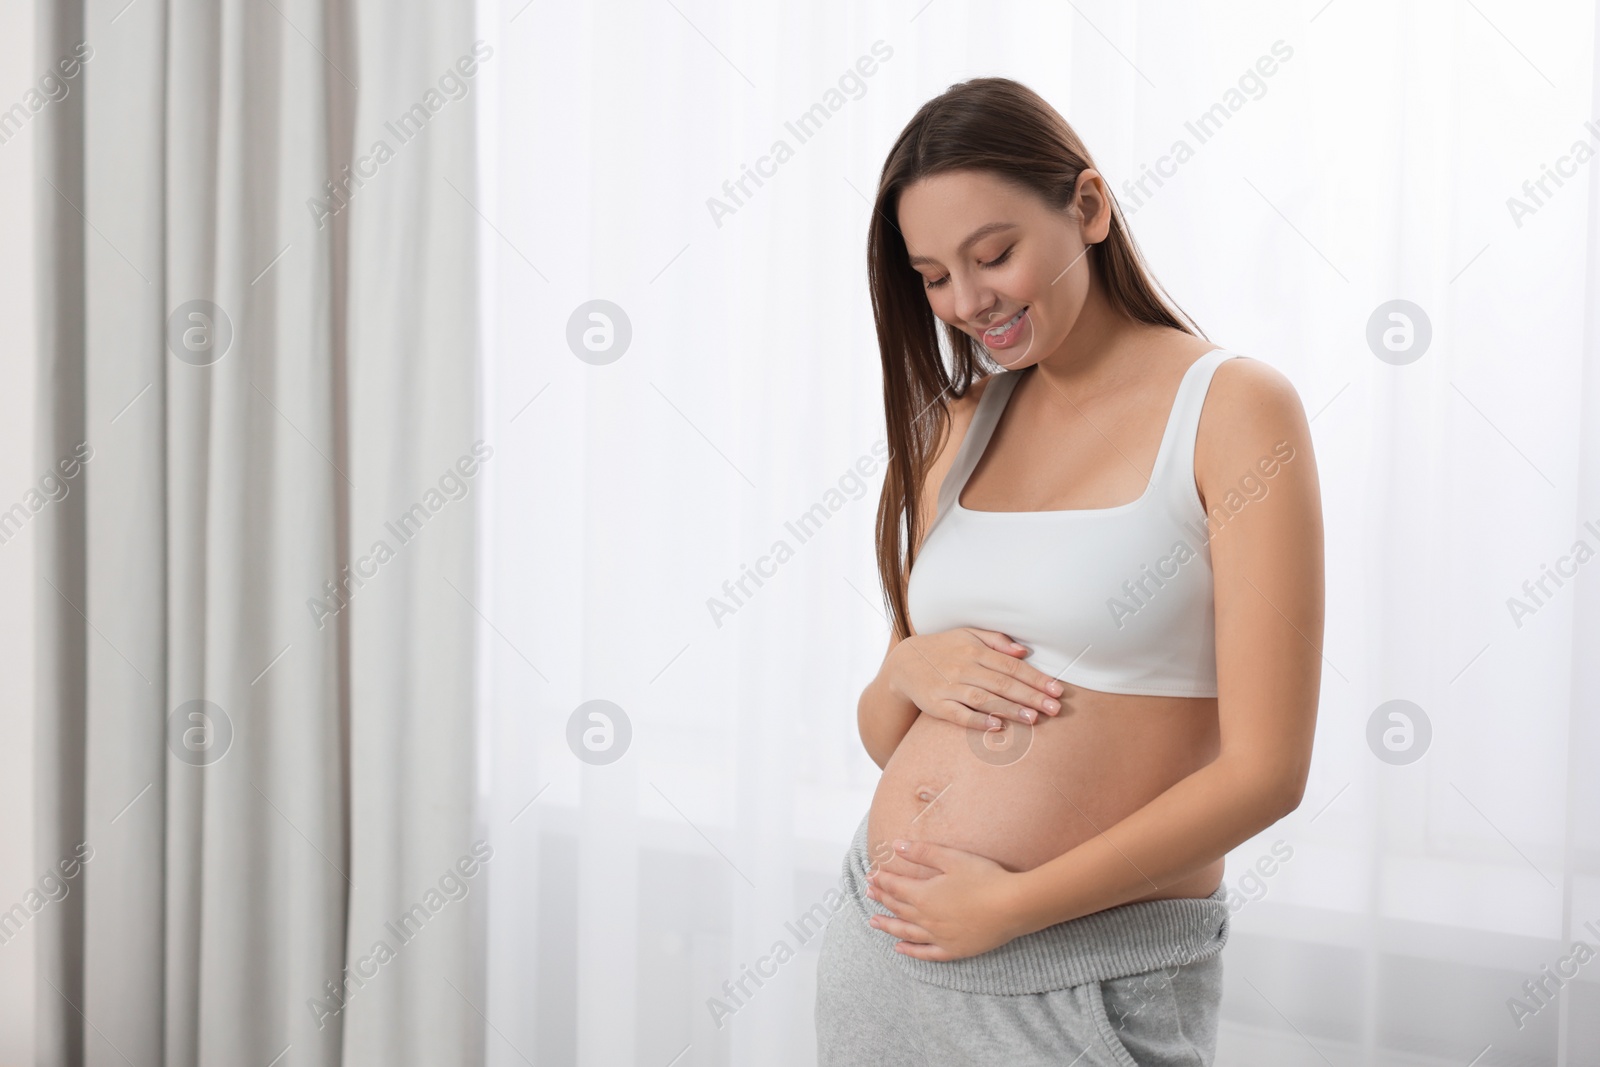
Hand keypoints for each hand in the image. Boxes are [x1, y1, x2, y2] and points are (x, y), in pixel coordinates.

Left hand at [863, 839, 1032, 960]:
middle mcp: (927, 919)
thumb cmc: (985, 878)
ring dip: (888, 926)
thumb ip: (922, 852)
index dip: (882, 881)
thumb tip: (896, 845)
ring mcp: (939, 937)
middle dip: (882, 899)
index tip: (871, 875)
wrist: (1013, 906)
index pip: (896, 887)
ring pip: (906, 932)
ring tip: (873, 922)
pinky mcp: (954, 950)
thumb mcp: (952, 858)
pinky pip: (926, 954)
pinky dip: (910, 952)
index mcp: (924, 895)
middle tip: (869, 892)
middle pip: (898, 908)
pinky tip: (900, 949)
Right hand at [886, 628, 1063, 731]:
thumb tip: (1024, 651)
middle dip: (1031, 696)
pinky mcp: (936, 704)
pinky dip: (977, 721)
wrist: (903, 664)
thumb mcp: (967, 635)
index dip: (1036, 678)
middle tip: (1055, 708)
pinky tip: (996, 726)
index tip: (1057, 690)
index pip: (1011, 666)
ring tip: (1034, 719)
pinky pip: (959, 714)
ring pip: (984, 699)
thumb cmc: (943, 649)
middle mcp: (963, 667)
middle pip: (1002, 683)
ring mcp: (949, 687)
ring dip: (1010, 709)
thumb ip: (996, 641)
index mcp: (974, 650)